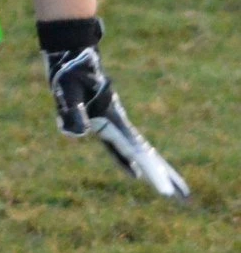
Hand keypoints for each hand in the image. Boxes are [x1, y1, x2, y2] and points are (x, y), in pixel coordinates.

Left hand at [40, 20, 188, 198]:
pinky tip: (133, 173)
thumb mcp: (67, 90)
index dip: (149, 171)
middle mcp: (118, 123)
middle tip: (185, 197)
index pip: (135, 151)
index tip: (164, 191)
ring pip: (137, 151)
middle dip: (164, 176)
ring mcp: (113, 122)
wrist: (73, 55)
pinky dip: (131, 161)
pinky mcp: (105, 121)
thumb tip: (81, 135)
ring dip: (152, 170)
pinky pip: (123, 147)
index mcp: (113, 119)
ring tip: (170, 189)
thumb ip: (73, 111)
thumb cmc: (69, 71)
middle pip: (146, 154)